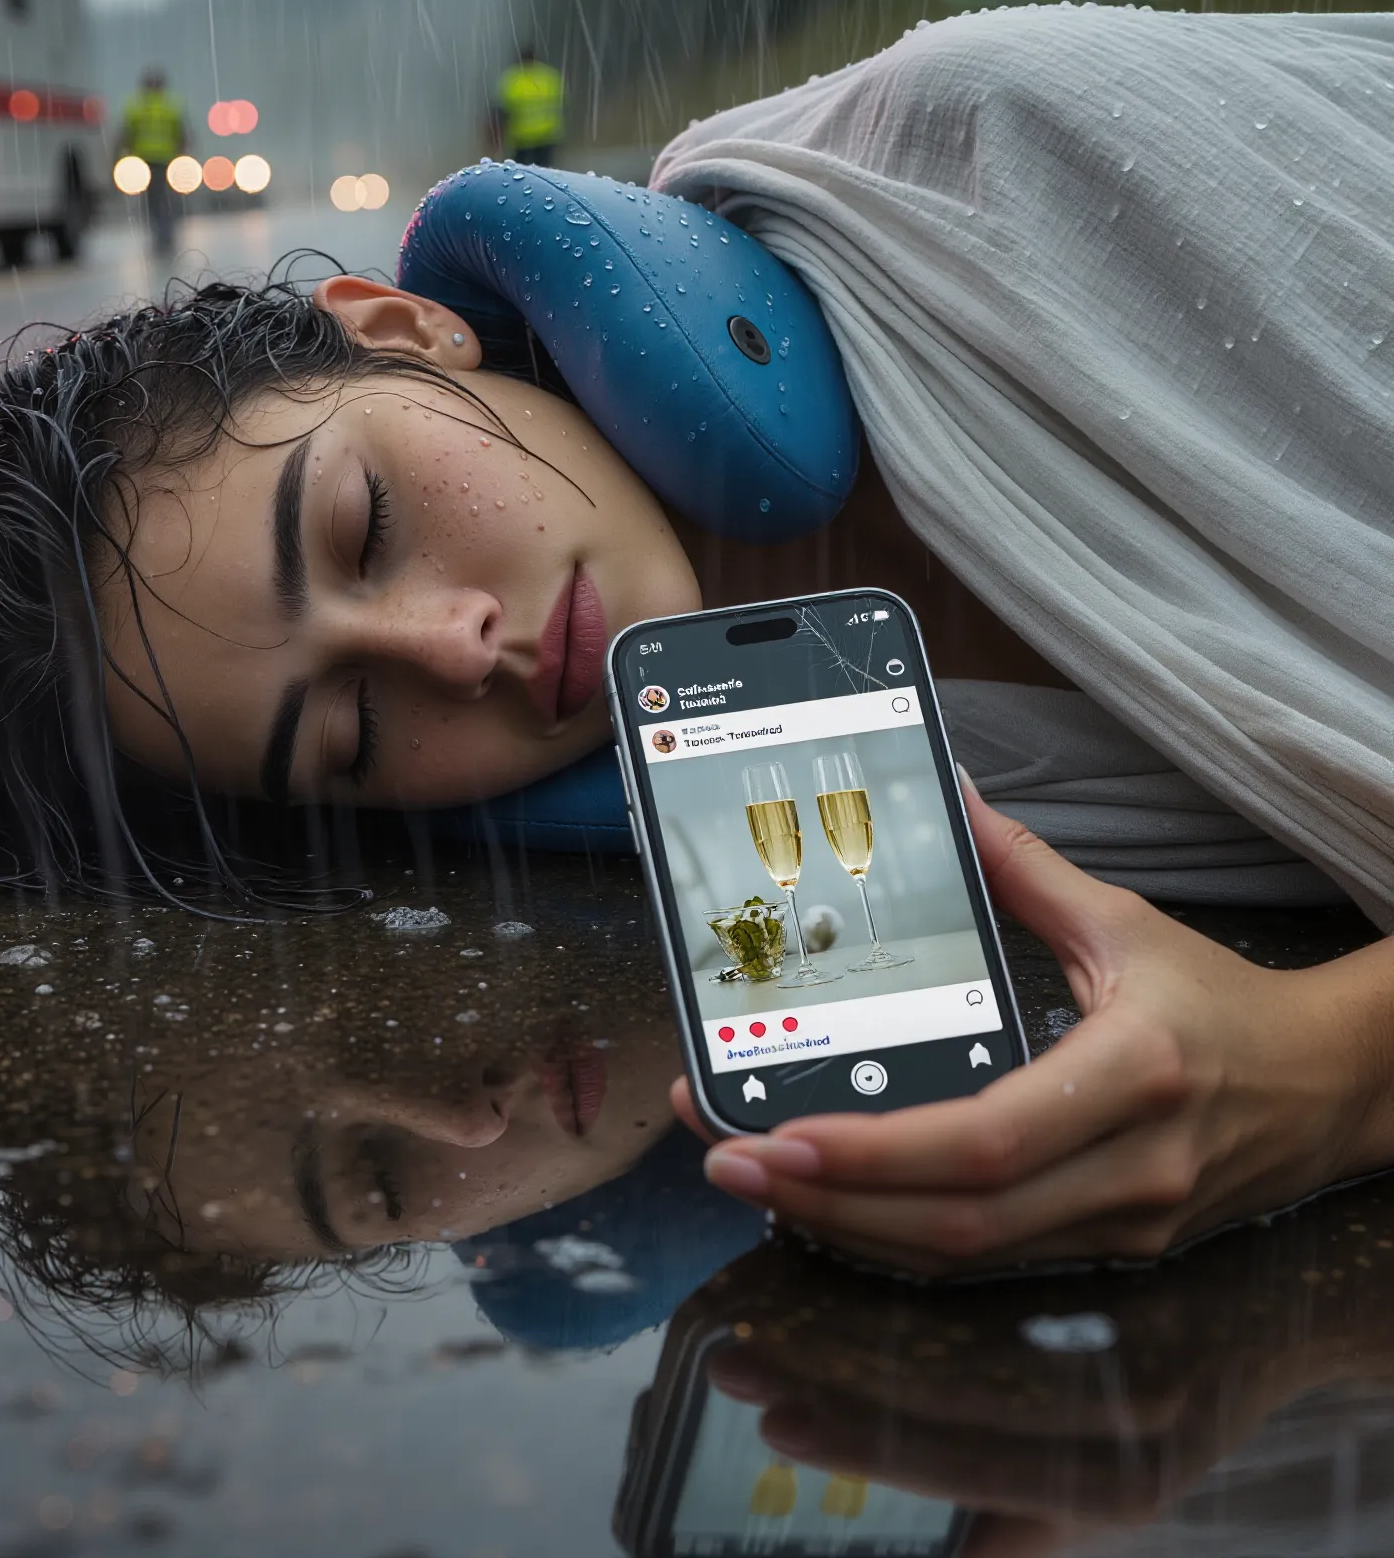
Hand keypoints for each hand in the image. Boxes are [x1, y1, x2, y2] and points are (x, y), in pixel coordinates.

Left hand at [672, 781, 1393, 1271]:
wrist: (1331, 1088)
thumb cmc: (1221, 1004)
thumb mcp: (1124, 922)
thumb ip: (1020, 867)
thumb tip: (947, 794)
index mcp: (1131, 1079)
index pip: (983, 1143)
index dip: (874, 1153)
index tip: (777, 1135)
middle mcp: (1127, 1171)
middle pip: (957, 1221)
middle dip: (826, 1201)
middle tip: (723, 1163)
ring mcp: (1122, 1226)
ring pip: (964, 1256)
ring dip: (848, 1227)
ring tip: (752, 1179)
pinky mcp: (1109, 1251)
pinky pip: (988, 1261)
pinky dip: (899, 1238)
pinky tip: (829, 1205)